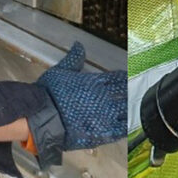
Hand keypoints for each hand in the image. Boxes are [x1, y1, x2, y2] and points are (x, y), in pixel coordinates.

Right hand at [29, 43, 124, 166]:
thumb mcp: (61, 70)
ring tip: (134, 108)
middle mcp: (102, 98)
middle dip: (129, 93)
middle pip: (123, 94)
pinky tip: (129, 125)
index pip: (116, 78)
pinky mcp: (99, 133)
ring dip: (129, 109)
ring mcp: (102, 116)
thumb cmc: (49, 93)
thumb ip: (74, 58)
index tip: (128, 78)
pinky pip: (118, 130)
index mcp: (94, 82)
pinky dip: (125, 127)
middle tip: (135, 92)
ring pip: (124, 111)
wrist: (43, 116)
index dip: (123, 78)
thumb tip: (79, 45)